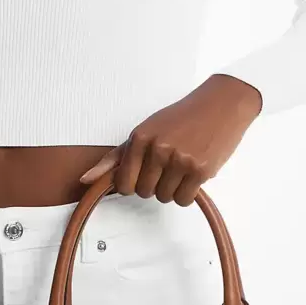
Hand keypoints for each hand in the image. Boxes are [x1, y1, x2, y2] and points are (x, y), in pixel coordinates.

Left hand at [77, 74, 262, 205]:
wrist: (220, 105)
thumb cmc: (182, 118)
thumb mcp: (144, 131)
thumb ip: (115, 158)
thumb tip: (85, 180)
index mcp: (140, 138)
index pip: (123, 183)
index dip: (134, 183)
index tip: (144, 173)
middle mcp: (157, 149)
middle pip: (144, 192)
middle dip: (155, 184)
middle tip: (168, 165)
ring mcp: (179, 160)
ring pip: (165, 197)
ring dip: (173, 188)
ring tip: (182, 166)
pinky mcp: (200, 170)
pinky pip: (184, 199)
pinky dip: (188, 192)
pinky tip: (193, 173)